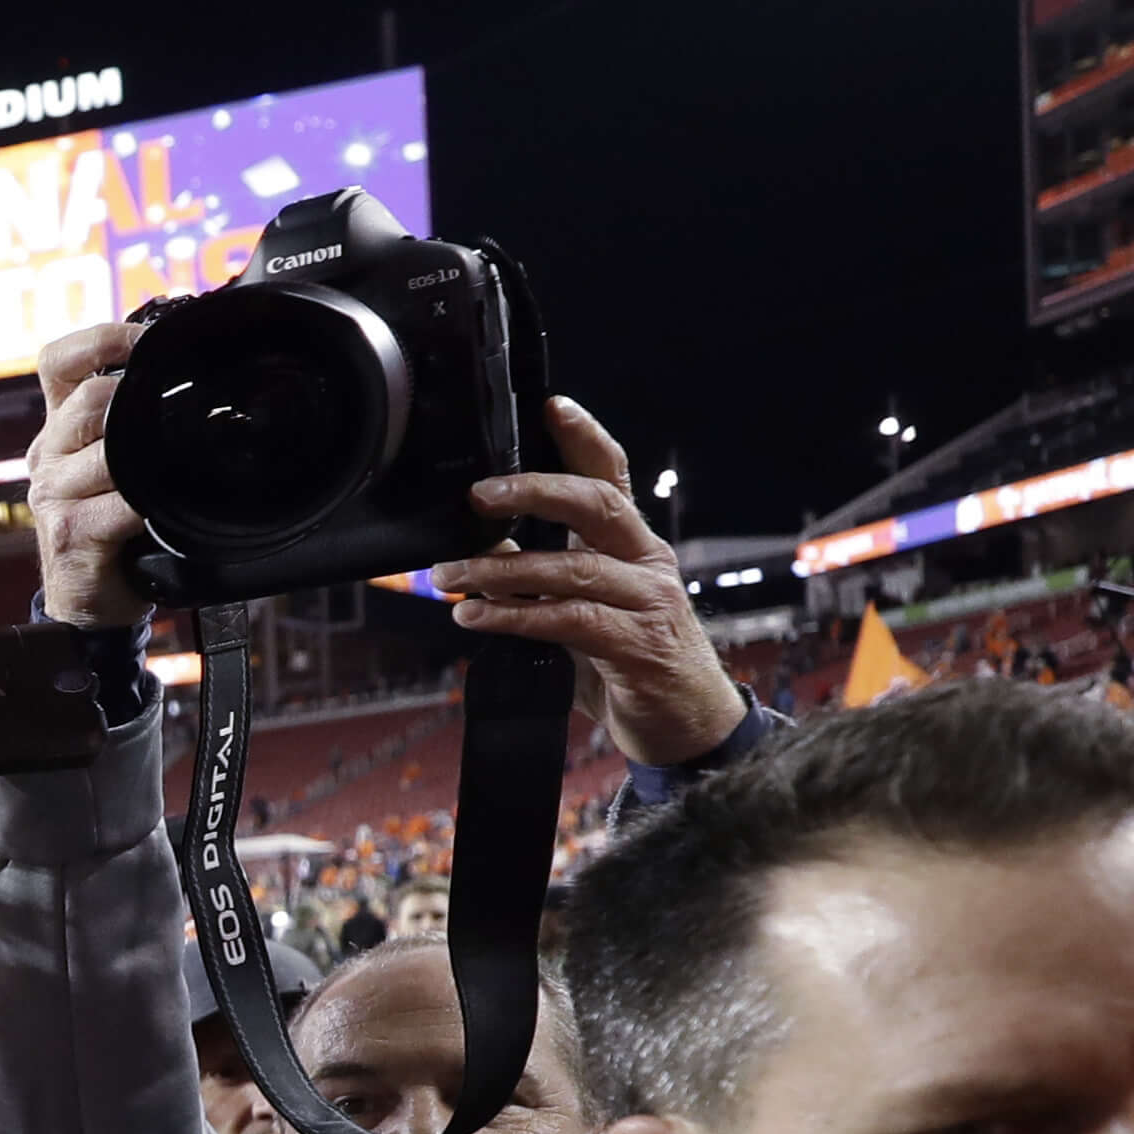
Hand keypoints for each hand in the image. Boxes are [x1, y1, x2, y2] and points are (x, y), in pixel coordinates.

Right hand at [26, 320, 152, 631]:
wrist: (90, 603)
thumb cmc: (114, 530)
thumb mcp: (116, 465)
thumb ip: (133, 426)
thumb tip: (201, 386)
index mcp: (59, 429)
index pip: (58, 362)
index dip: (100, 340)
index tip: (144, 341)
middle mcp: (47, 456)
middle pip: (86, 400)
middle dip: (133, 402)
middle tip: (175, 417)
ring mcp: (52, 495)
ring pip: (104, 451)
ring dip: (145, 458)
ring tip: (172, 466)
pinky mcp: (67, 533)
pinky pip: (117, 504)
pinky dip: (147, 505)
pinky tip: (161, 510)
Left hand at [443, 398, 748, 768]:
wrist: (684, 727)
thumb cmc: (625, 664)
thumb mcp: (577, 613)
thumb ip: (538, 582)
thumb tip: (480, 554)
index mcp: (631, 546)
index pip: (612, 477)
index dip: (584, 438)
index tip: (551, 406)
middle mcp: (646, 562)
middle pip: (596, 505)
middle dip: (534, 491)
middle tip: (478, 495)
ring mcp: (647, 602)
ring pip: (573, 567)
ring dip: (502, 569)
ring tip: (450, 573)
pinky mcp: (637, 646)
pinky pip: (569, 620)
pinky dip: (515, 616)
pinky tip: (474, 617)